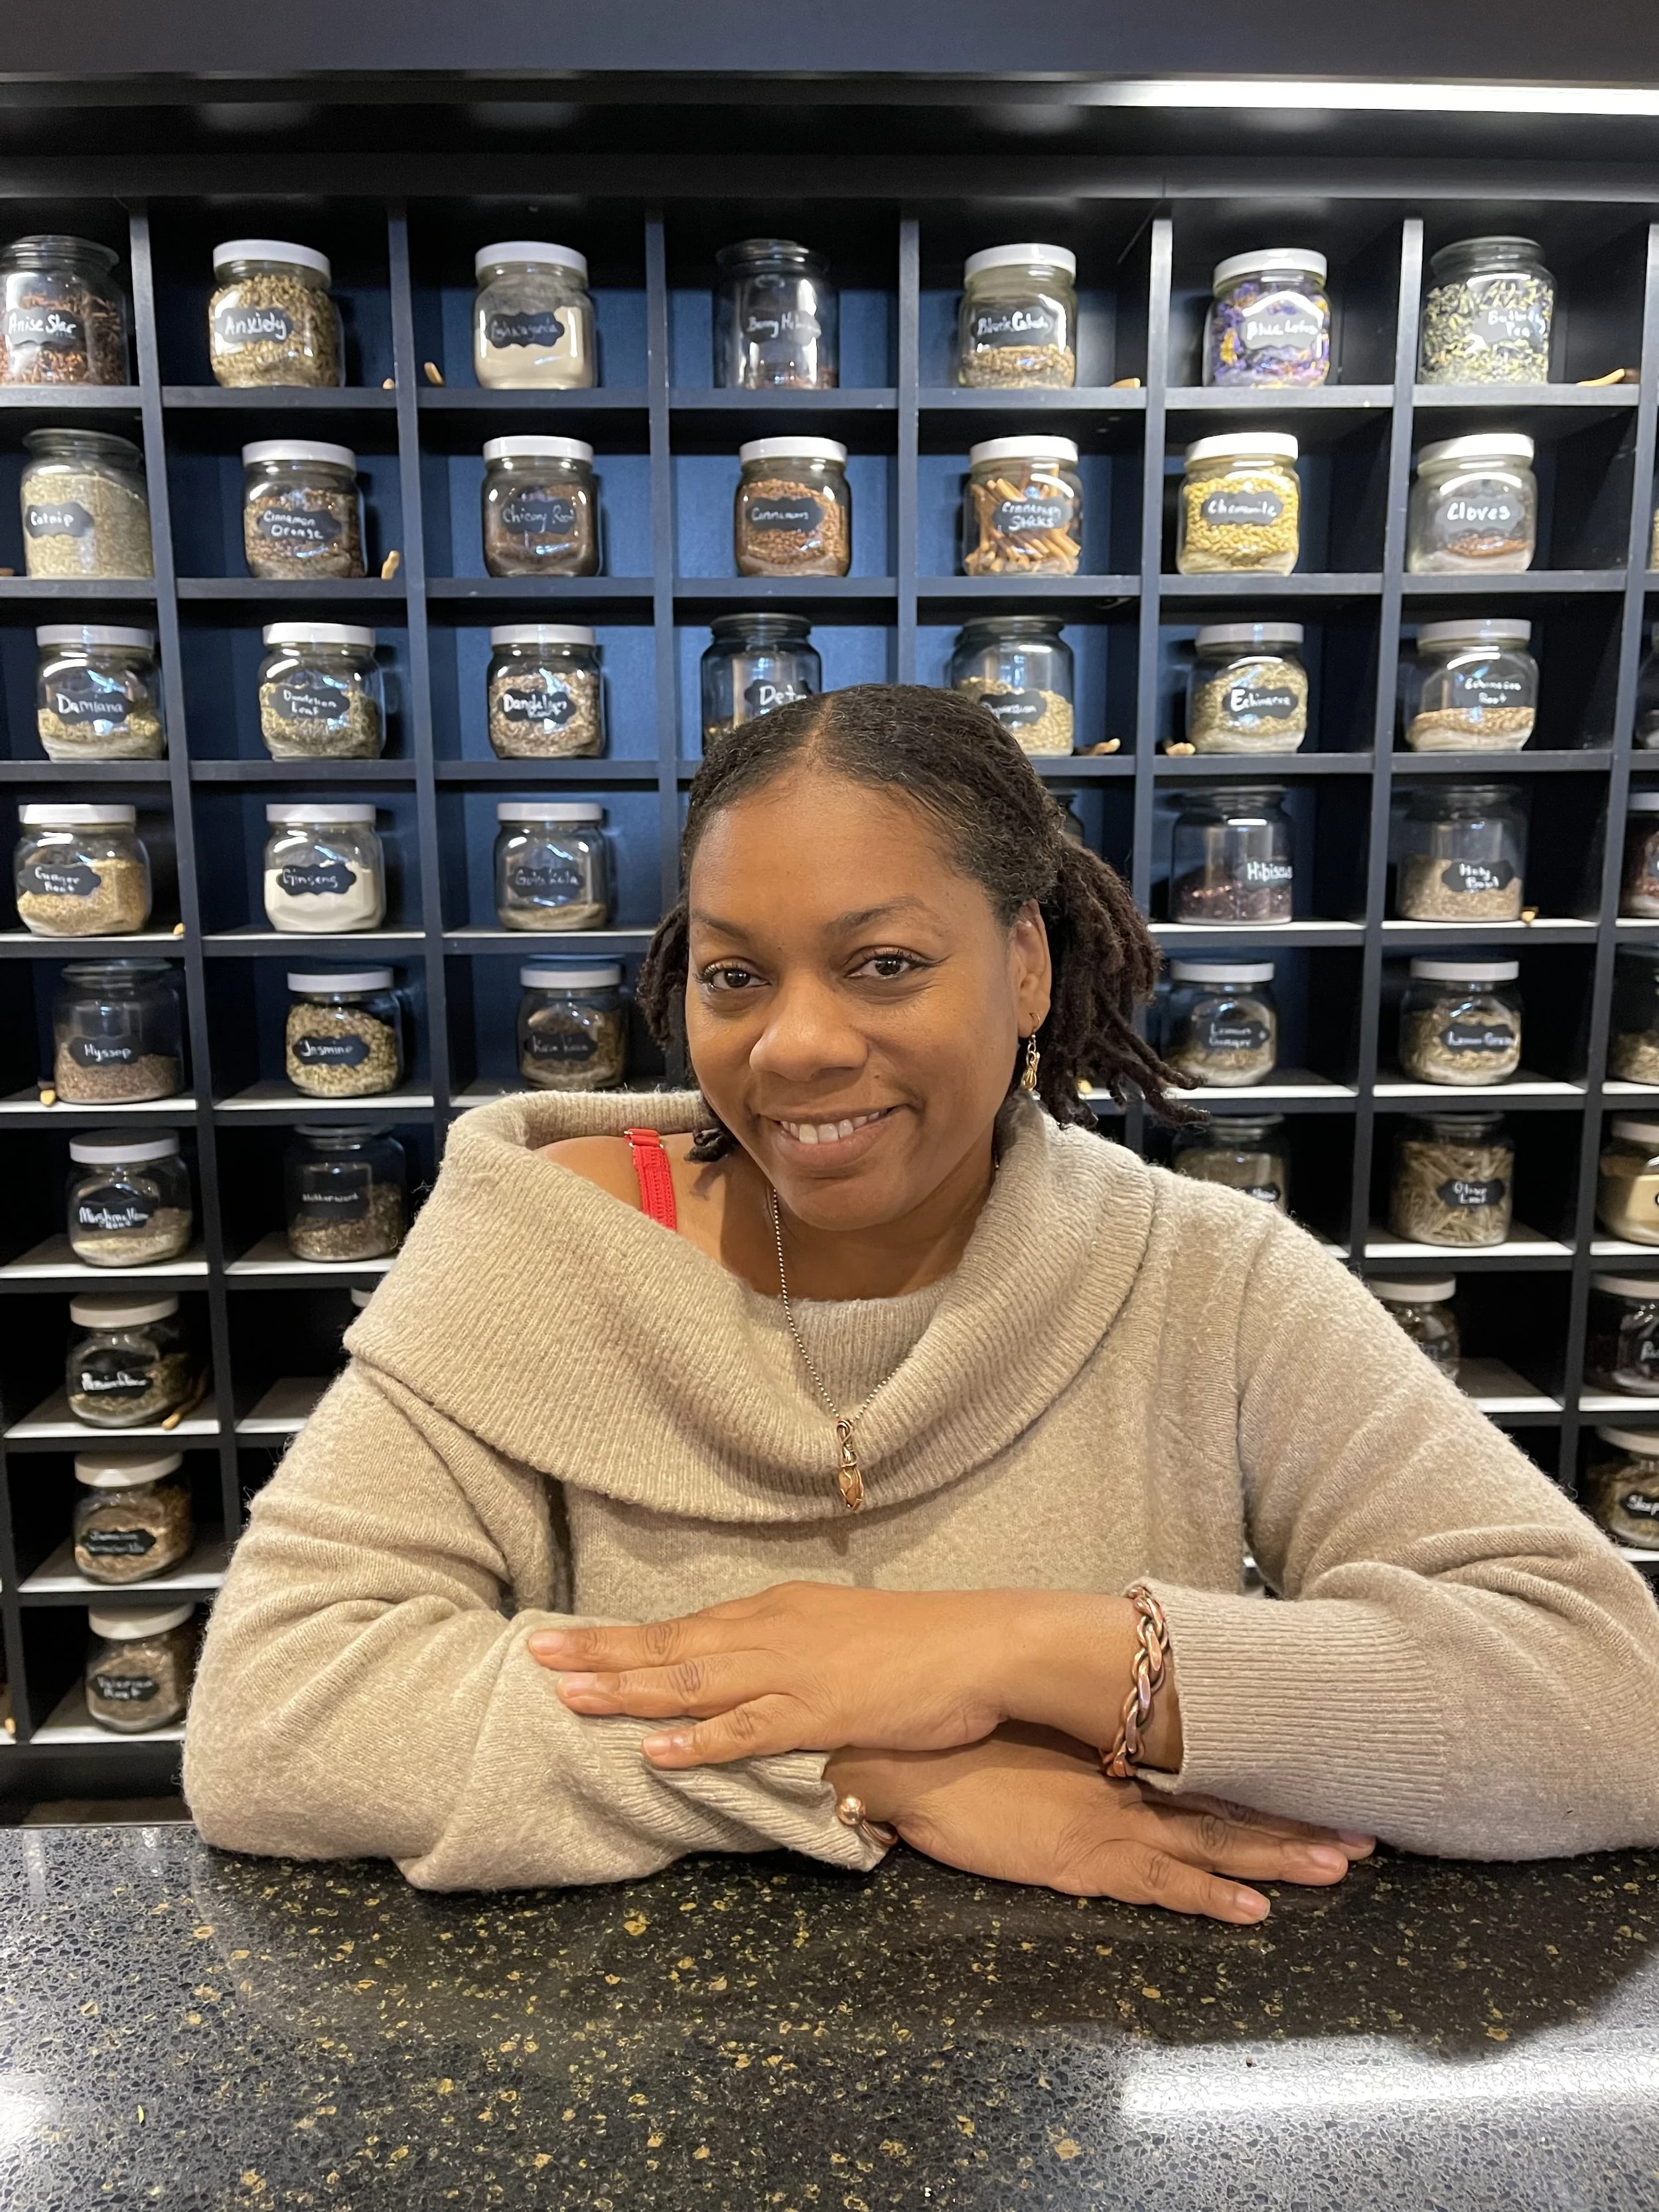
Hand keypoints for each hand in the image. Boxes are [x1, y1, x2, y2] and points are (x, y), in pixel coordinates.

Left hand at [529, 1583, 1010, 1765]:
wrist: (985, 1644)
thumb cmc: (924, 1644)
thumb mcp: (847, 1636)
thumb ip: (798, 1654)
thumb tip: (762, 1682)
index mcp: (777, 1612)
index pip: (684, 1625)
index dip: (622, 1638)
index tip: (567, 1641)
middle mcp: (773, 1632)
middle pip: (672, 1643)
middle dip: (601, 1654)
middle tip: (537, 1656)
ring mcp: (793, 1671)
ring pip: (694, 1679)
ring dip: (629, 1690)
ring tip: (569, 1697)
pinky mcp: (820, 1710)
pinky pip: (746, 1728)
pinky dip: (697, 1740)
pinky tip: (654, 1750)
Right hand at [828, 1727, 1374, 1925]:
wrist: (909, 1757)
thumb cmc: (964, 1738)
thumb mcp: (1035, 1725)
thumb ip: (1084, 1733)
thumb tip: (1121, 1726)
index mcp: (1116, 1753)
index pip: (1210, 1767)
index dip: (1270, 1778)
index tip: (1327, 1778)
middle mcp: (1126, 1785)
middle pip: (1228, 1805)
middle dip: (1298, 1822)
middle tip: (1367, 1833)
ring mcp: (1108, 1823)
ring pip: (1211, 1844)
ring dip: (1278, 1855)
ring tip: (1339, 1863)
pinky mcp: (1082, 1861)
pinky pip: (1159, 1885)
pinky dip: (1209, 1897)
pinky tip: (1253, 1909)